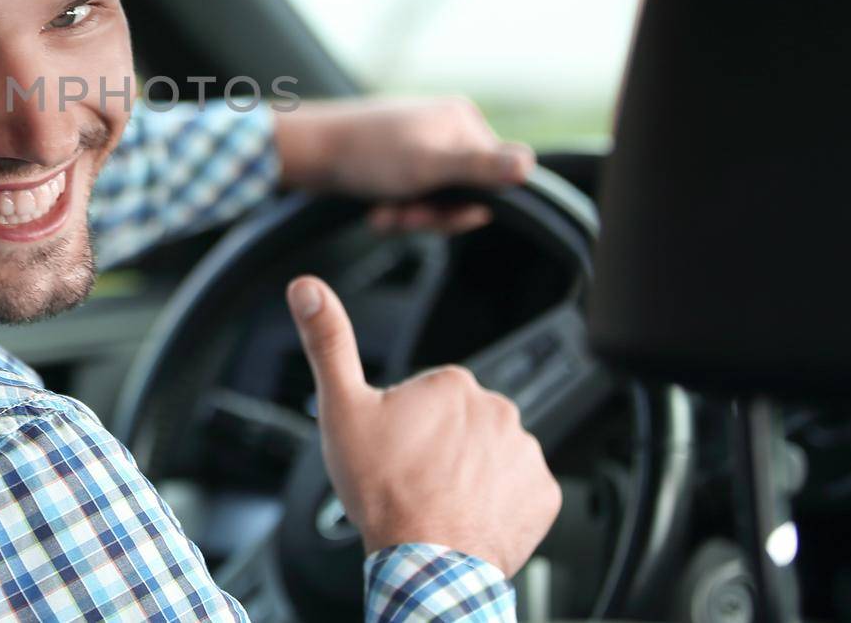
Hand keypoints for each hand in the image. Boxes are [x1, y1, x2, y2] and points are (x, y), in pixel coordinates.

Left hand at [277, 97, 535, 233]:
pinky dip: (396, 209)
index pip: (494, 180)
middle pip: (465, 193)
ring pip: (436, 200)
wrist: (305, 151)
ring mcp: (422, 145)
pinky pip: (414, 197)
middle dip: (430, 214)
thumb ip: (480, 169)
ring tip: (382, 213)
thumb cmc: (366, 154)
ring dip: (410, 216)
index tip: (430, 214)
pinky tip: (375, 210)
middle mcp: (447, 129)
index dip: (464, 208)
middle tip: (399, 215)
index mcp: (463, 120)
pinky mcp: (399, 161)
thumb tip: (530, 166)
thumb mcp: (428, 166)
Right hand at [285, 275, 560, 577]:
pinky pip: (519, 491)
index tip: (392, 451)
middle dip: (439, 447)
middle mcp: (498, 409)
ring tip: (438, 501)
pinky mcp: (543, 495)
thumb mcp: (341, 409)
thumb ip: (328, 342)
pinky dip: (498, 503)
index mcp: (452, 384)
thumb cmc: (384, 490)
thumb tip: (307, 288)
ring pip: (490, 456)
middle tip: (411, 478)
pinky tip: (467, 515)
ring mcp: (526, 453)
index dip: (404, 426)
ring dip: (469, 474)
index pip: (428, 396)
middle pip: (461, 425)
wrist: (424, 562)